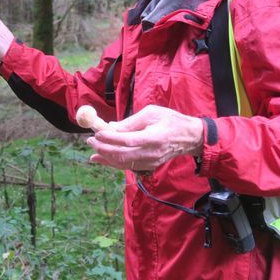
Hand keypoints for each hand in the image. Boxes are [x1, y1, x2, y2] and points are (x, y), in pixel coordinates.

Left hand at [86, 105, 203, 171]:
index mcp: (154, 138)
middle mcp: (152, 153)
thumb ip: (131, 122)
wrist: (189, 137)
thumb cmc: (170, 120)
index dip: (111, 138)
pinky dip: (113, 163)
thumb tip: (111, 127)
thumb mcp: (151, 113)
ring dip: (106, 158)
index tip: (97, 132)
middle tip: (91, 140)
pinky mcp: (149, 166)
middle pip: (123, 154)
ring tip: (92, 151)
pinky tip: (101, 158)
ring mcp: (151, 162)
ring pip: (123, 163)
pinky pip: (128, 166)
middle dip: (104, 148)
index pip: (128, 140)